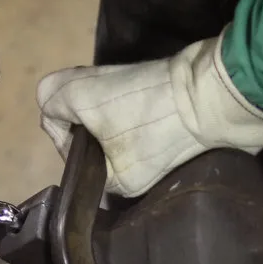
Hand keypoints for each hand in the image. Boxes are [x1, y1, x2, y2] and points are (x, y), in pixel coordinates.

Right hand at [37, 30, 262, 197]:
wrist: (214, 100)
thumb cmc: (155, 134)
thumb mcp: (122, 178)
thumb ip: (102, 186)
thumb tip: (105, 190)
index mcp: (70, 92)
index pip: (48, 120)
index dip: (65, 148)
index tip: (91, 164)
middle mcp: (85, 76)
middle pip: (68, 109)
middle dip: (83, 135)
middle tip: (104, 157)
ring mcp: (113, 73)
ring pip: (95, 107)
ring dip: (106, 130)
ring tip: (129, 153)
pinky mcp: (140, 77)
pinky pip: (118, 102)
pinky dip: (126, 121)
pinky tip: (146, 140)